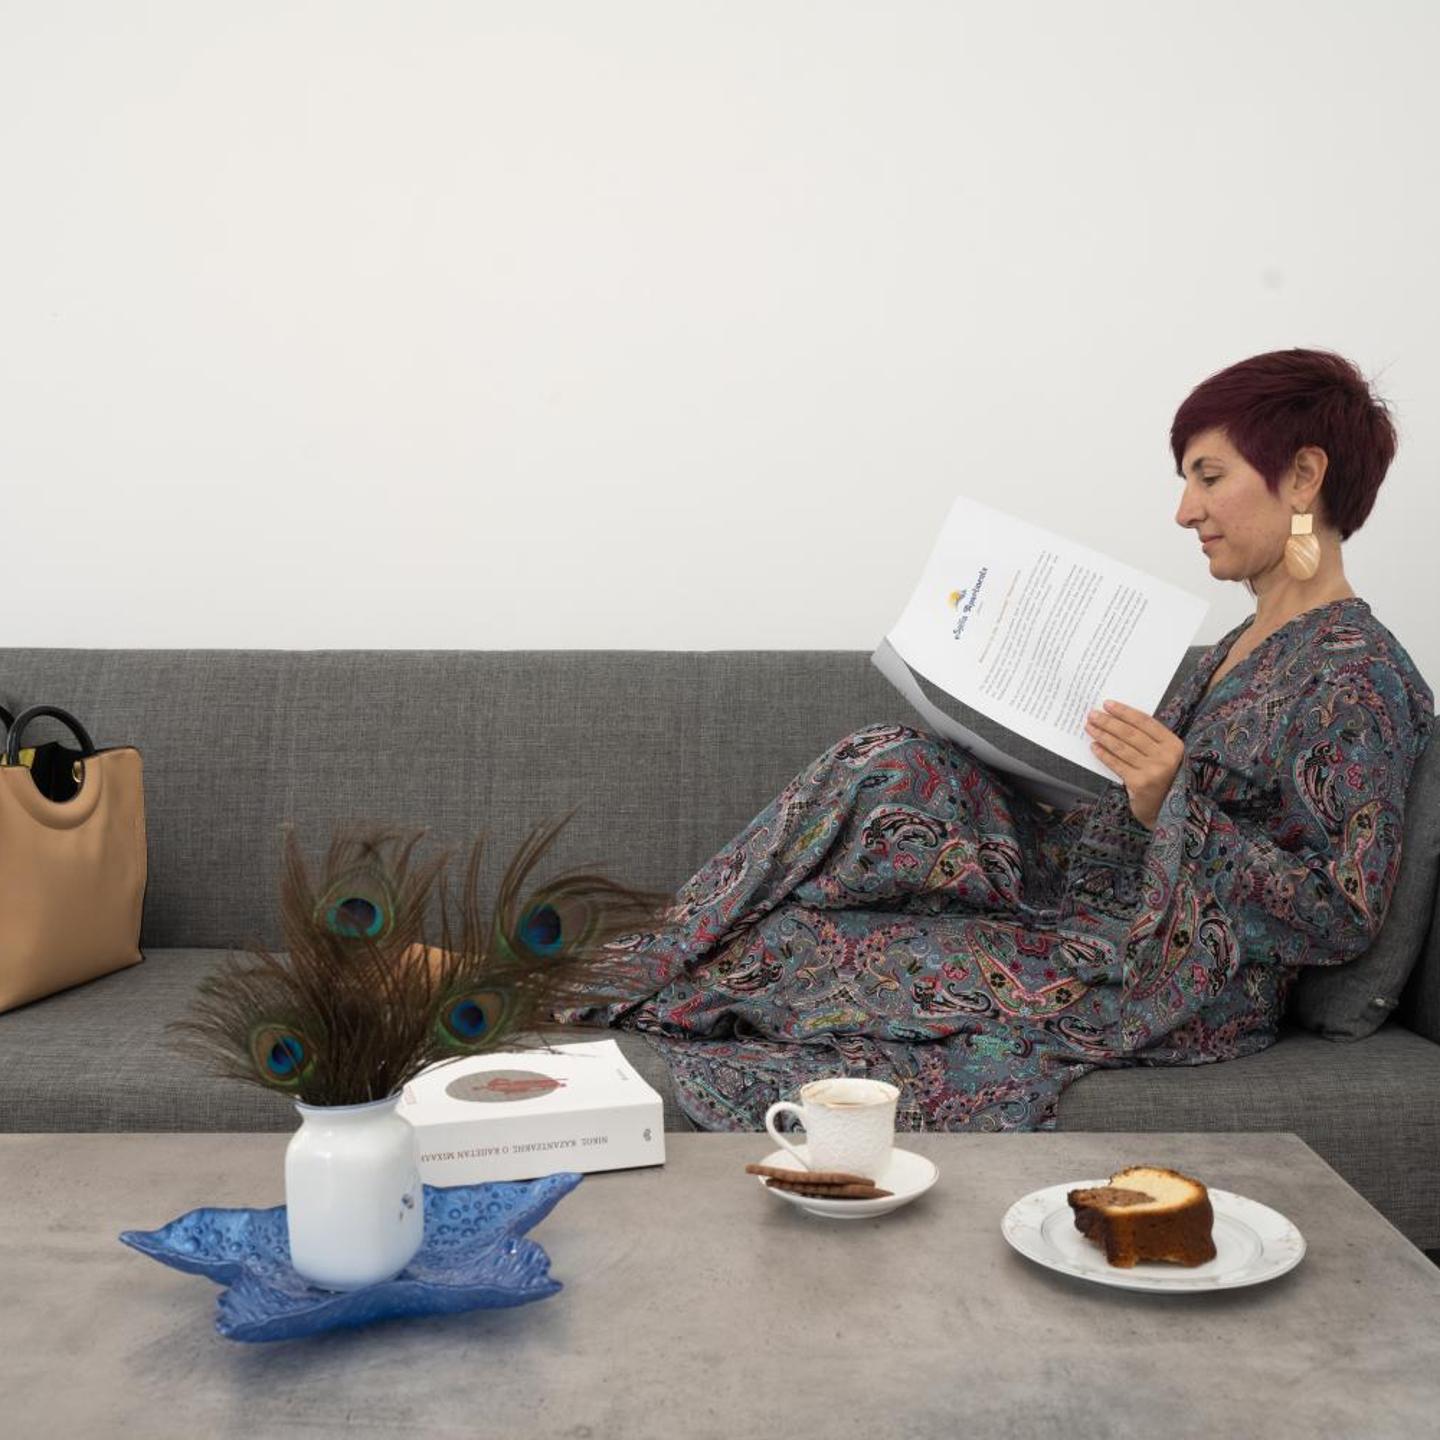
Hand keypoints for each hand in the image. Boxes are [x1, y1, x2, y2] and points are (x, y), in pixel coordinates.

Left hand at [1084, 700, 1184, 829]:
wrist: (1165, 809)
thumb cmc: (1162, 778)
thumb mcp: (1163, 756)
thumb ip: (1149, 740)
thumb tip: (1118, 719)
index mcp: (1174, 744)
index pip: (1145, 722)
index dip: (1125, 712)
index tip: (1108, 704)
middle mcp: (1166, 756)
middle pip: (1131, 733)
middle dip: (1109, 722)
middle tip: (1092, 714)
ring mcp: (1153, 770)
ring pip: (1121, 747)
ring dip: (1103, 735)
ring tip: (1089, 727)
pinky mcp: (1139, 783)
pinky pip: (1116, 764)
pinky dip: (1104, 754)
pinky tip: (1094, 746)